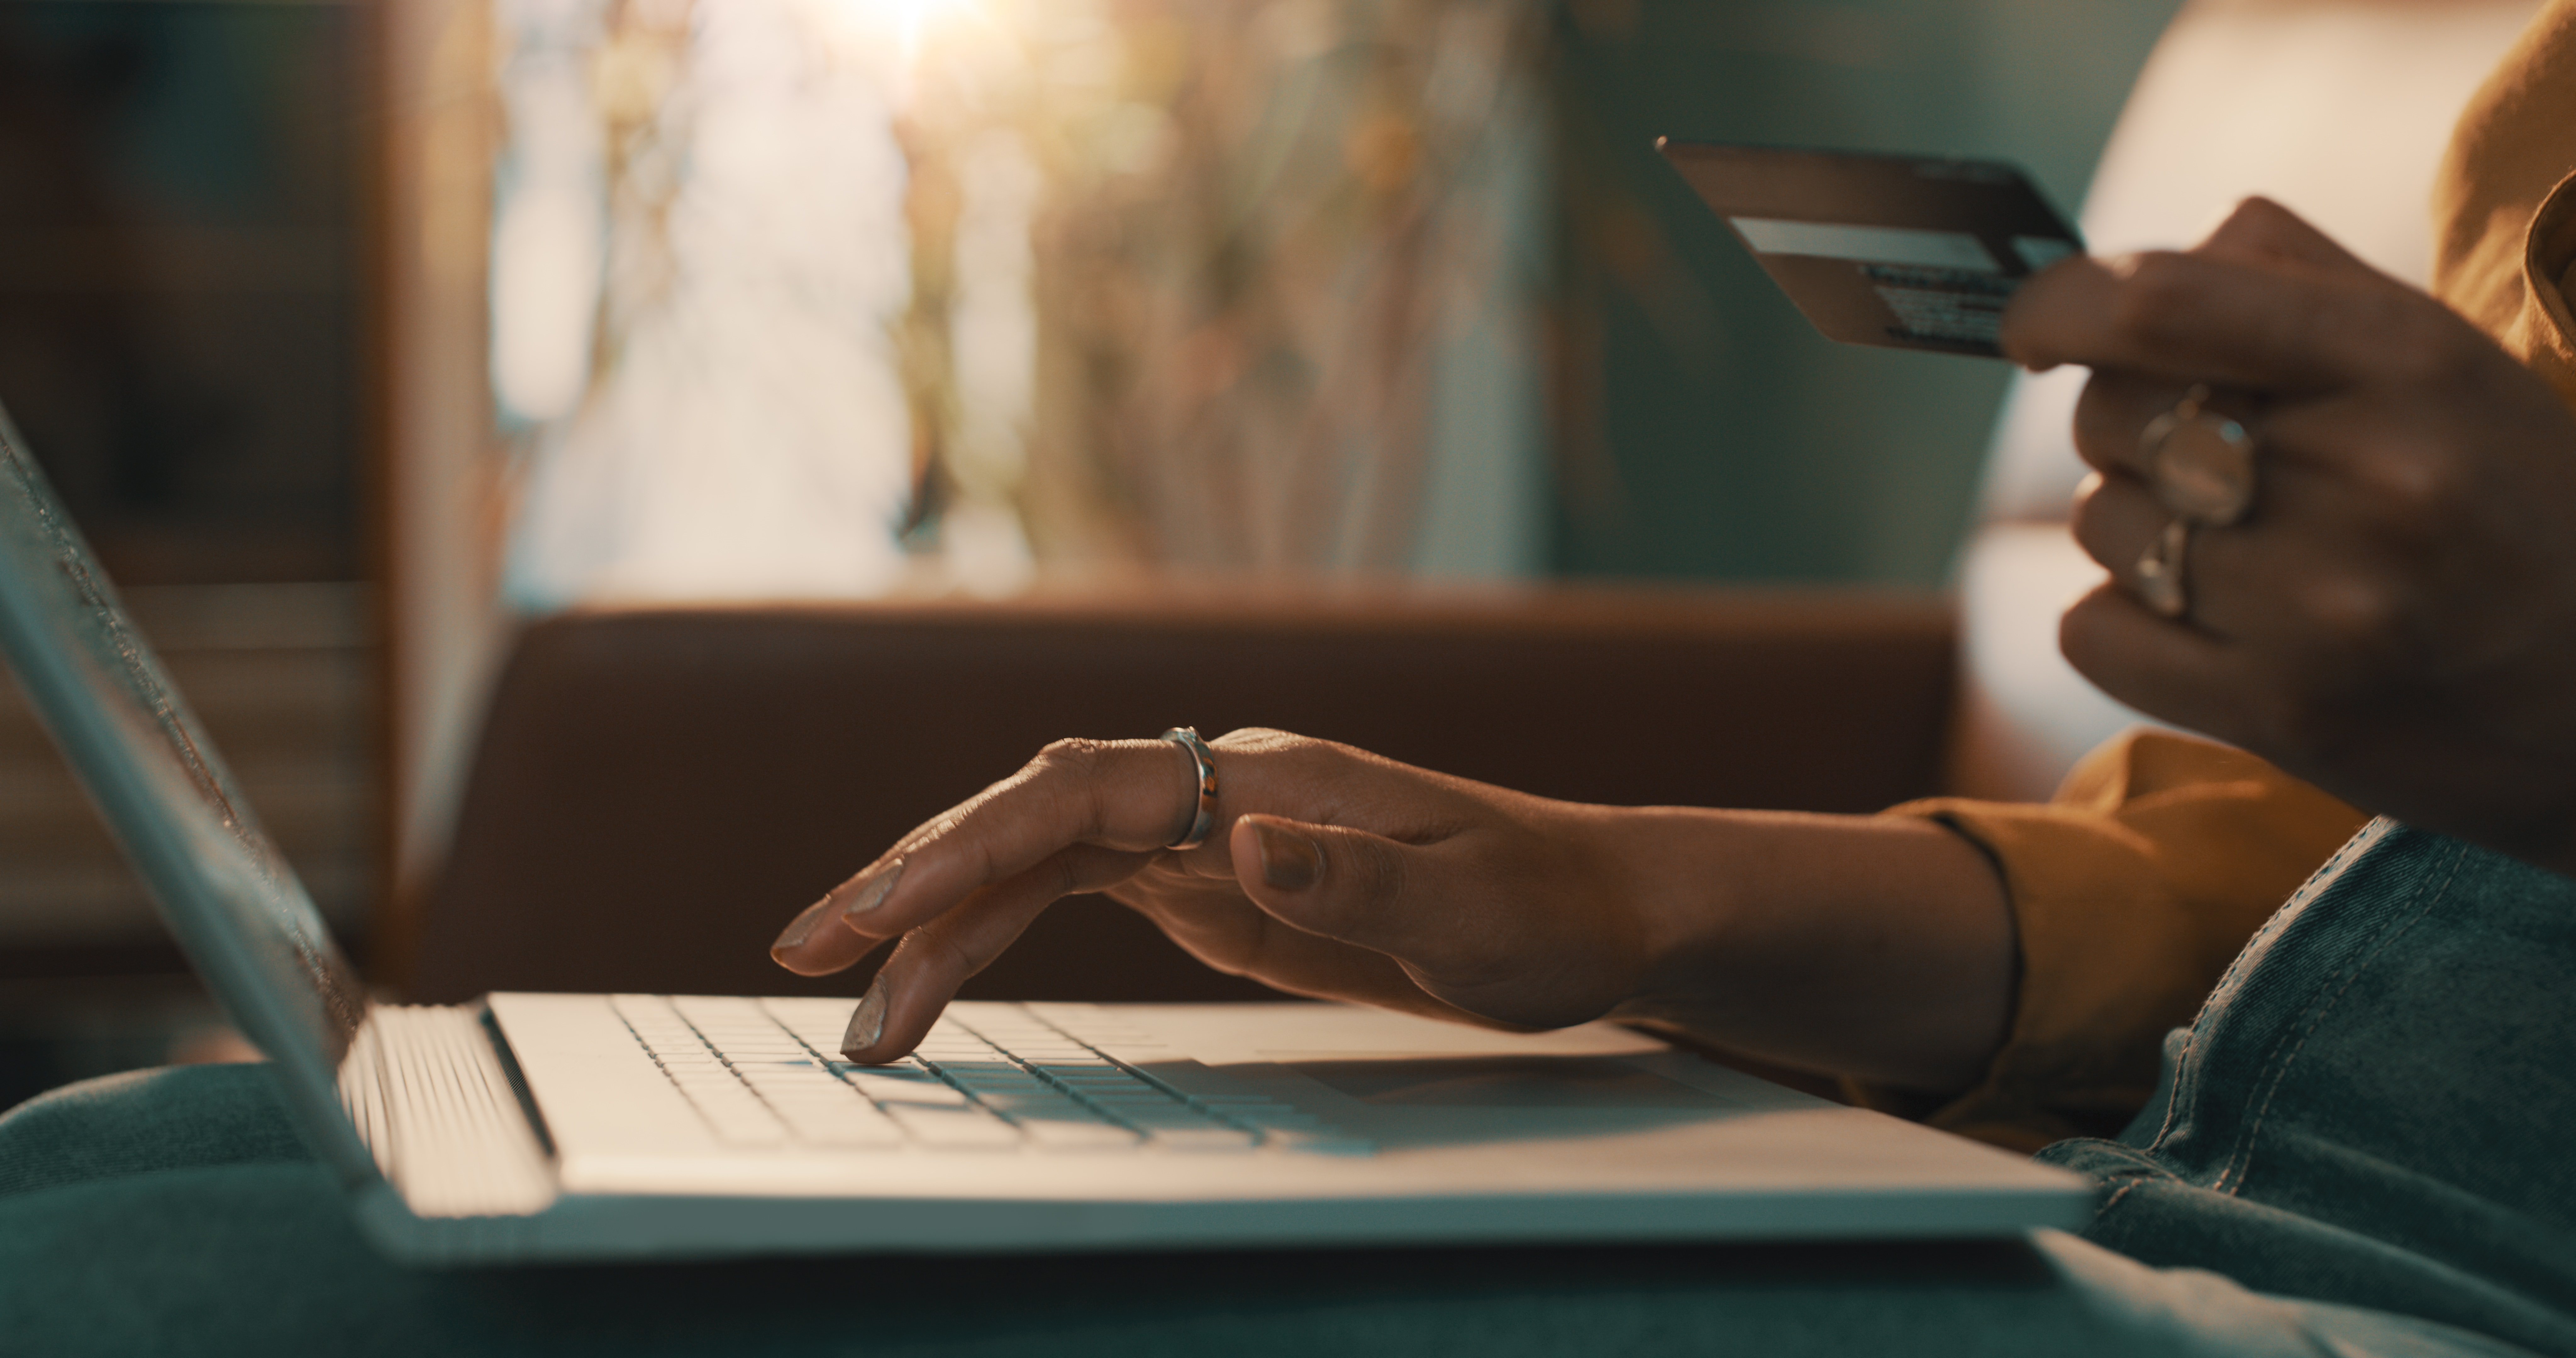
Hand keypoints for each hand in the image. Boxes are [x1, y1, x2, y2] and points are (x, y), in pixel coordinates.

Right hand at [768, 729, 1656, 1059]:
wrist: (1594, 913)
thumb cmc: (1546, 911)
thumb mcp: (1470, 912)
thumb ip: (1356, 879)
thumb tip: (1239, 835)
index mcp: (1263, 778)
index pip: (1084, 792)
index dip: (978, 840)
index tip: (891, 903)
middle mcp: (1216, 790)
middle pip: (1032, 818)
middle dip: (918, 880)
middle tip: (810, 952)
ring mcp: (1206, 835)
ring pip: (1038, 864)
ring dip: (945, 926)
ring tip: (864, 1012)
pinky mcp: (1210, 885)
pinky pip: (1076, 899)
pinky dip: (1003, 934)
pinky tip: (948, 977)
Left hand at [2002, 197, 2575, 872]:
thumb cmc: (2505, 498)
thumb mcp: (2435, 360)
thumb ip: (2285, 280)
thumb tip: (2127, 272)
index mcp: (2404, 364)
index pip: (2158, 302)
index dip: (2057, 306)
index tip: (2031, 327)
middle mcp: (2367, 479)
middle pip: (2111, 416)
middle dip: (2128, 430)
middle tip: (2215, 464)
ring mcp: (2324, 607)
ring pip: (2101, 525)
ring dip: (2138, 531)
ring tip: (2247, 551)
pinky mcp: (2282, 713)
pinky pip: (2095, 632)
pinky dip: (2125, 623)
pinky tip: (2214, 624)